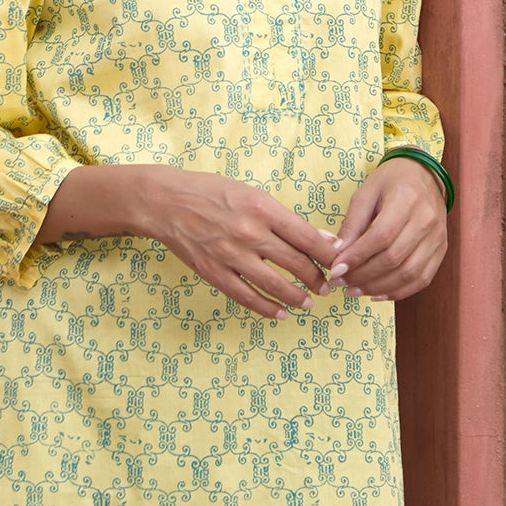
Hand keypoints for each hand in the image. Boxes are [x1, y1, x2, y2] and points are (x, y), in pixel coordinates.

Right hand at [147, 172, 339, 321]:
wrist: (166, 201)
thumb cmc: (212, 192)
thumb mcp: (253, 194)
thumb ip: (286, 219)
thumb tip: (321, 239)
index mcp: (263, 208)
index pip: (308, 238)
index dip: (329, 255)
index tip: (339, 263)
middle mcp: (250, 232)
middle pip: (296, 264)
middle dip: (317, 279)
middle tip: (326, 287)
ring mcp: (230, 255)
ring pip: (274, 285)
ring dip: (296, 297)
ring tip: (307, 303)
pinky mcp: (214, 272)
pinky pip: (246, 296)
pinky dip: (266, 308)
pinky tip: (279, 313)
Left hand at [328, 159, 447, 299]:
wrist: (424, 175)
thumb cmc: (390, 182)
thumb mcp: (365, 193)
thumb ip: (352, 224)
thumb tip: (337, 254)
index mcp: (407, 199)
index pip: (381, 236)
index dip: (357, 256)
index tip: (336, 269)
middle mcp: (426, 220)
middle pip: (394, 258)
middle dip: (363, 275)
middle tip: (340, 282)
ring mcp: (437, 237)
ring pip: (409, 273)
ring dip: (379, 287)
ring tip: (354, 291)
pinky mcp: (441, 249)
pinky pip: (422, 279)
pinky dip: (399, 292)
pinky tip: (377, 294)